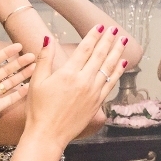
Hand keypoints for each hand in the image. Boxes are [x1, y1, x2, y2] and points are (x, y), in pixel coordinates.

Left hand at [0, 43, 34, 142]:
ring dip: (22, 75)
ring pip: (11, 82)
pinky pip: (12, 98)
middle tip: (32, 56)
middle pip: (6, 70)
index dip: (7, 53)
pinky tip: (30, 86)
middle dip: (19, 63)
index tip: (19, 46)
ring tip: (35, 68)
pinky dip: (21, 92)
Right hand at [25, 26, 124, 146]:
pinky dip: (118, 72)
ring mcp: (93, 92)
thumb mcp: (37, 81)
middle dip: (108, 40)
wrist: (48, 134)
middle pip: (100, 55)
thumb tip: (48, 38)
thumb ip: (44, 58)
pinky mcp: (98, 102)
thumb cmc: (38, 109)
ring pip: (109, 67)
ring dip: (117, 52)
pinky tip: (122, 63)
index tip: (100, 26)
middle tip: (115, 29)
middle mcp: (84, 80)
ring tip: (123, 41)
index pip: (85, 49)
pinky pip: (111, 83)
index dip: (93, 36)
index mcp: (68, 73)